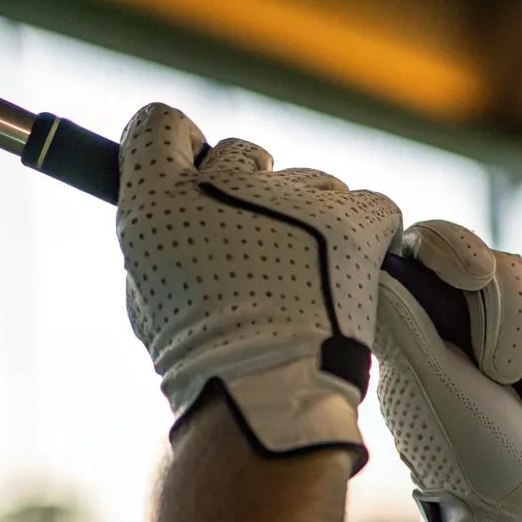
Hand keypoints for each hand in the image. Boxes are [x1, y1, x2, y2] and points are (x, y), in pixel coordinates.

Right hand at [117, 103, 401, 468]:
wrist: (266, 396)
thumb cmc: (204, 359)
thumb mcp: (149, 297)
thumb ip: (163, 237)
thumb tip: (184, 203)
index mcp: (155, 200)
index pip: (159, 125)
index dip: (182, 149)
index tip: (200, 178)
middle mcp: (220, 184)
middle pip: (241, 153)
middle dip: (253, 192)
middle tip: (263, 250)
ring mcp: (290, 198)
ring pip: (311, 182)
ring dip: (312, 220)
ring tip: (310, 281)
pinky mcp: (350, 219)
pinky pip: (372, 204)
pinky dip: (369, 234)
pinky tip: (356, 270)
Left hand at [376, 220, 521, 521]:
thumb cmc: (472, 462)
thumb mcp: (428, 389)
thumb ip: (402, 320)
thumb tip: (376, 256)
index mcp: (431, 319)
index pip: (441, 242)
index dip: (462, 247)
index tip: (476, 275)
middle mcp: (482, 317)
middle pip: (516, 268)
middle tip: (509, 388)